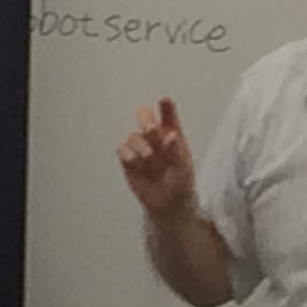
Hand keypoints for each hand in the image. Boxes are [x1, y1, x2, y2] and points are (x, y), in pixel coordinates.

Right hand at [116, 99, 196, 218]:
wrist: (168, 205)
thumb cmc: (180, 184)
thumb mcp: (183, 168)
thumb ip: (176, 151)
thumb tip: (171, 135)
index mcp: (172, 134)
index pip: (168, 116)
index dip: (166, 108)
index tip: (165, 100)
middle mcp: (155, 137)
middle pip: (144, 117)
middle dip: (145, 119)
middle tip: (151, 129)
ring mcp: (140, 147)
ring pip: (134, 136)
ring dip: (142, 146)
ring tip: (150, 158)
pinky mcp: (128, 159)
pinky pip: (123, 150)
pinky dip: (129, 155)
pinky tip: (136, 162)